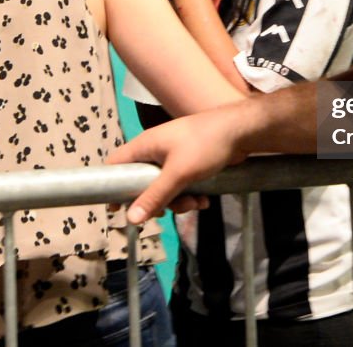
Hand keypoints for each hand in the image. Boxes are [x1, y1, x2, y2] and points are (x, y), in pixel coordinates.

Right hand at [106, 110, 248, 224]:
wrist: (240, 131)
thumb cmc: (205, 145)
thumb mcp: (178, 173)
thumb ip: (154, 196)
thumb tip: (130, 219)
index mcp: (145, 146)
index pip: (115, 165)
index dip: (112, 186)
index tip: (118, 208)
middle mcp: (155, 151)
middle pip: (142, 184)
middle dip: (157, 201)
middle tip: (167, 211)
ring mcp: (172, 158)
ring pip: (164, 188)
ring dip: (178, 201)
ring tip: (196, 203)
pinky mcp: (189, 164)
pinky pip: (181, 185)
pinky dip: (190, 195)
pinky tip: (204, 199)